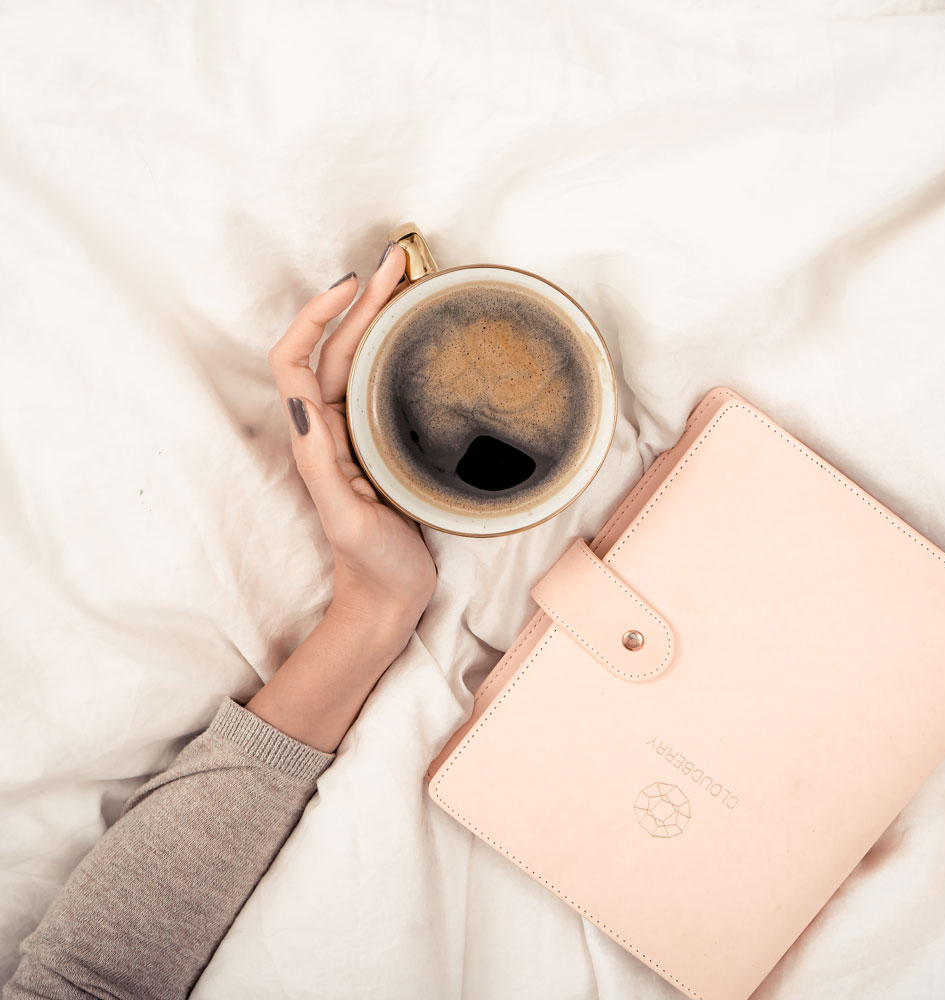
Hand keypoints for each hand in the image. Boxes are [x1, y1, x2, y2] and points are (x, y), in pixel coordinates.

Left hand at [268, 242, 437, 629]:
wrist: (390, 597)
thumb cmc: (373, 564)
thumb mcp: (348, 520)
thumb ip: (323, 466)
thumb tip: (299, 401)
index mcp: (316, 439)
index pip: (297, 359)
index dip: (317, 316)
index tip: (354, 286)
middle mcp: (332, 427)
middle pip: (335, 347)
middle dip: (362, 299)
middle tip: (398, 260)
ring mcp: (359, 432)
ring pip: (361, 358)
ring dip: (380, 316)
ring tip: (411, 282)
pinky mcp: (384, 442)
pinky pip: (384, 381)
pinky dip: (399, 347)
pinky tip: (422, 334)